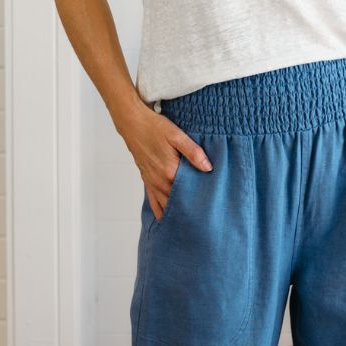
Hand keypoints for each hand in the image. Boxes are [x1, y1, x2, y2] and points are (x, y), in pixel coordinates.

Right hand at [117, 103, 212, 222]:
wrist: (132, 124)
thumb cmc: (155, 127)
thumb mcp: (176, 135)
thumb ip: (193, 152)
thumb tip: (208, 168)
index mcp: (170, 171)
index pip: (190, 191)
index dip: (202, 197)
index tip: (213, 204)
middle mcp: (160, 181)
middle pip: (178, 201)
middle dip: (191, 208)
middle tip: (206, 217)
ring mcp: (152, 182)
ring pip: (166, 204)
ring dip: (177, 212)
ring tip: (191, 222)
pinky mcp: (147, 180)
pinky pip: (153, 202)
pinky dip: (161, 211)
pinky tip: (167, 219)